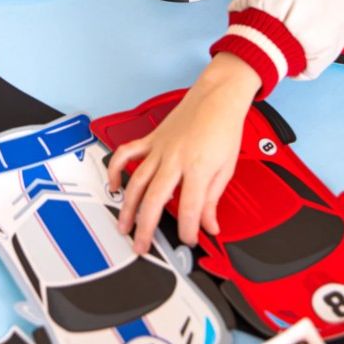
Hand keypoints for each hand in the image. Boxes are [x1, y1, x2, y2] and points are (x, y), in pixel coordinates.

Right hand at [107, 53, 261, 253]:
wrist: (217, 97)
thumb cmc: (224, 128)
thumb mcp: (227, 168)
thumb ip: (214, 200)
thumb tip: (210, 225)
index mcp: (198, 168)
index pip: (190, 209)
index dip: (189, 230)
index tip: (189, 240)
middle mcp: (175, 160)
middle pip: (154, 200)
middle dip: (146, 228)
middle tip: (141, 246)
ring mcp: (159, 149)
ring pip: (136, 182)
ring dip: (127, 207)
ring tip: (123, 226)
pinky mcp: (150, 141)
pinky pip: (126, 155)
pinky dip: (116, 170)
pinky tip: (115, 186)